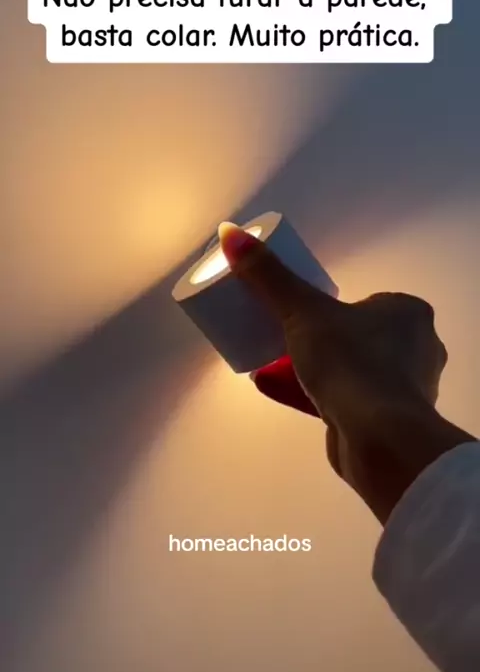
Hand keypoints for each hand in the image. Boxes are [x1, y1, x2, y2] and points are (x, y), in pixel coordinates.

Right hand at [219, 222, 473, 523]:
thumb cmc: (350, 364)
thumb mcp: (302, 312)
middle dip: (324, 341)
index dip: (333, 308)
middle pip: (360, 336)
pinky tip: (298, 398)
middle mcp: (419, 347)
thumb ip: (269, 277)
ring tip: (285, 369)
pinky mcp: (394, 422)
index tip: (302, 316)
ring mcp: (410, 388)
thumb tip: (229, 232)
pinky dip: (328, 398)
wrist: (379, 439)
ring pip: (358, 370)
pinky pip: (356, 401)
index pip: (367, 302)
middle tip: (287, 342)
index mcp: (409, 313)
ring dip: (325, 371)